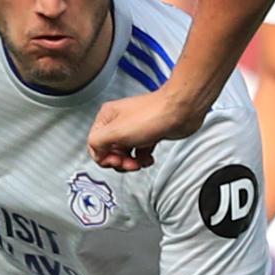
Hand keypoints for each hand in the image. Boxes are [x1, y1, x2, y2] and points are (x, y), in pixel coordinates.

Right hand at [89, 90, 203, 171]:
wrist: (179, 112)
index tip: (116, 160)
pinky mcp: (149, 135)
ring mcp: (135, 129)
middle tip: (129, 163)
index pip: (95, 143)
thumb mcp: (115, 131)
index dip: (104, 157)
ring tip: (140, 162)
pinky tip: (149, 158)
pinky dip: (143, 159)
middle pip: (110, 151)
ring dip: (131, 162)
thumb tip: (97, 153)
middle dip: (119, 161)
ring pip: (126, 154)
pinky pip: (140, 152)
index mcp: (107, 117)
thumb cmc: (152, 115)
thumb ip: (97, 143)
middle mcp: (119, 122)